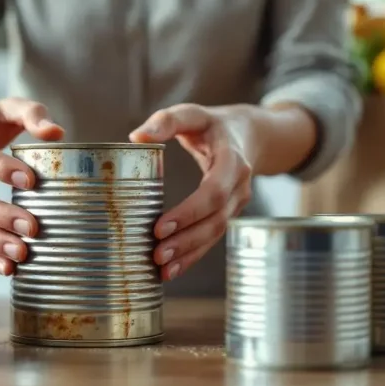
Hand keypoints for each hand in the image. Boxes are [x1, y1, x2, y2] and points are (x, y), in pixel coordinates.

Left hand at [130, 104, 253, 281]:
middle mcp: (239, 186)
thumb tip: (136, 136)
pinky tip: (171, 271)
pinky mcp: (227, 214)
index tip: (159, 227)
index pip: (212, 192)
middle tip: (156, 254)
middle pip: (215, 220)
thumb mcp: (193, 114)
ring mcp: (236, 203)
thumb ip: (167, 121)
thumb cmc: (213, 125)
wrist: (248, 134)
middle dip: (186, 240)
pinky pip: (212, 238)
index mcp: (232, 160)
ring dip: (189, 254)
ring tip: (161, 269)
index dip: (188, 212)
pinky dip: (193, 256)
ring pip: (215, 234)